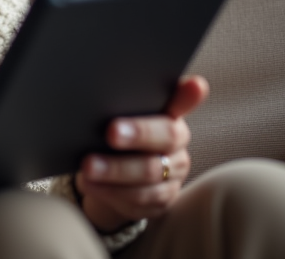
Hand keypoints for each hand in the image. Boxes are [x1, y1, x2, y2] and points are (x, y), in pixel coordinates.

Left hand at [76, 75, 208, 232]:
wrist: (107, 177)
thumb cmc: (112, 137)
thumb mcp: (112, 118)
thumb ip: (116, 102)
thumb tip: (96, 84)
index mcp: (169, 115)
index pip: (183, 101)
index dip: (190, 95)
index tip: (195, 84)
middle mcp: (177, 144)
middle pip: (166, 137)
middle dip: (138, 134)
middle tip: (110, 132)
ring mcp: (172, 174)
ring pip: (150, 173)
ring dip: (116, 170)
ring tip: (89, 166)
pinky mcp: (161, 200)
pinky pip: (140, 199)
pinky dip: (111, 192)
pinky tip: (92, 185)